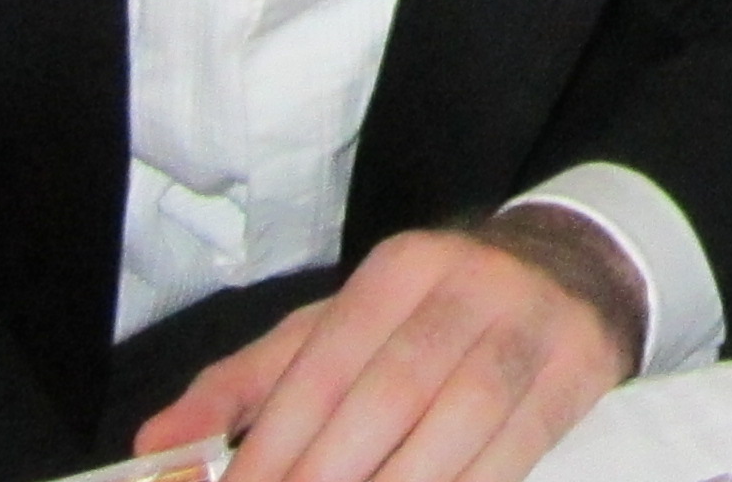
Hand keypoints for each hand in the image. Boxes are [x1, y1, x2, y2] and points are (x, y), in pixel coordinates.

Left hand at [135, 218, 637, 481]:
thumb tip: (157, 446)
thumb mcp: (336, 327)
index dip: (275, 445)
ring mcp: (528, 328)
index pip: (324, 365)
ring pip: (455, 427)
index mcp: (397, 270)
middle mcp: (465, 288)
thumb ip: (245, 386)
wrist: (570, 273)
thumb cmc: (428, 317)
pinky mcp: (575, 373)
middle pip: (389, 396)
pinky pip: (512, 454)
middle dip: (327, 475)